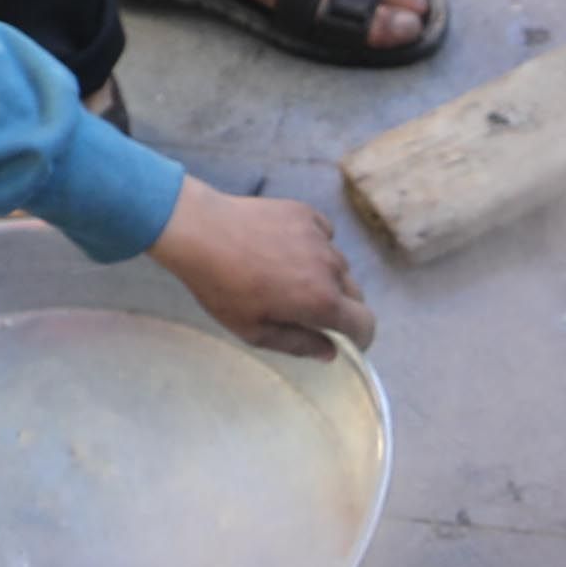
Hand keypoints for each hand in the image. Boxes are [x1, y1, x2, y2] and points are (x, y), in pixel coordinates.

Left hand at [154, 181, 376, 356]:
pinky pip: (324, 236)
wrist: (200, 231)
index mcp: (321, 301)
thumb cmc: (222, 287)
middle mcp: (330, 267)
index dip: (359, 338)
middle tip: (305, 310)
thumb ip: (299, 344)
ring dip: (325, 276)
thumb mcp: (255, 331)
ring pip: (338, 265)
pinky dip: (314, 246)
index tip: (345, 340)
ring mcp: (320, 237)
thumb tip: (330, 352)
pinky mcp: (307, 214)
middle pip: (355, 294)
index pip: (365, 324)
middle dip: (339, 308)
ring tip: (287, 276)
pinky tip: (284, 248)